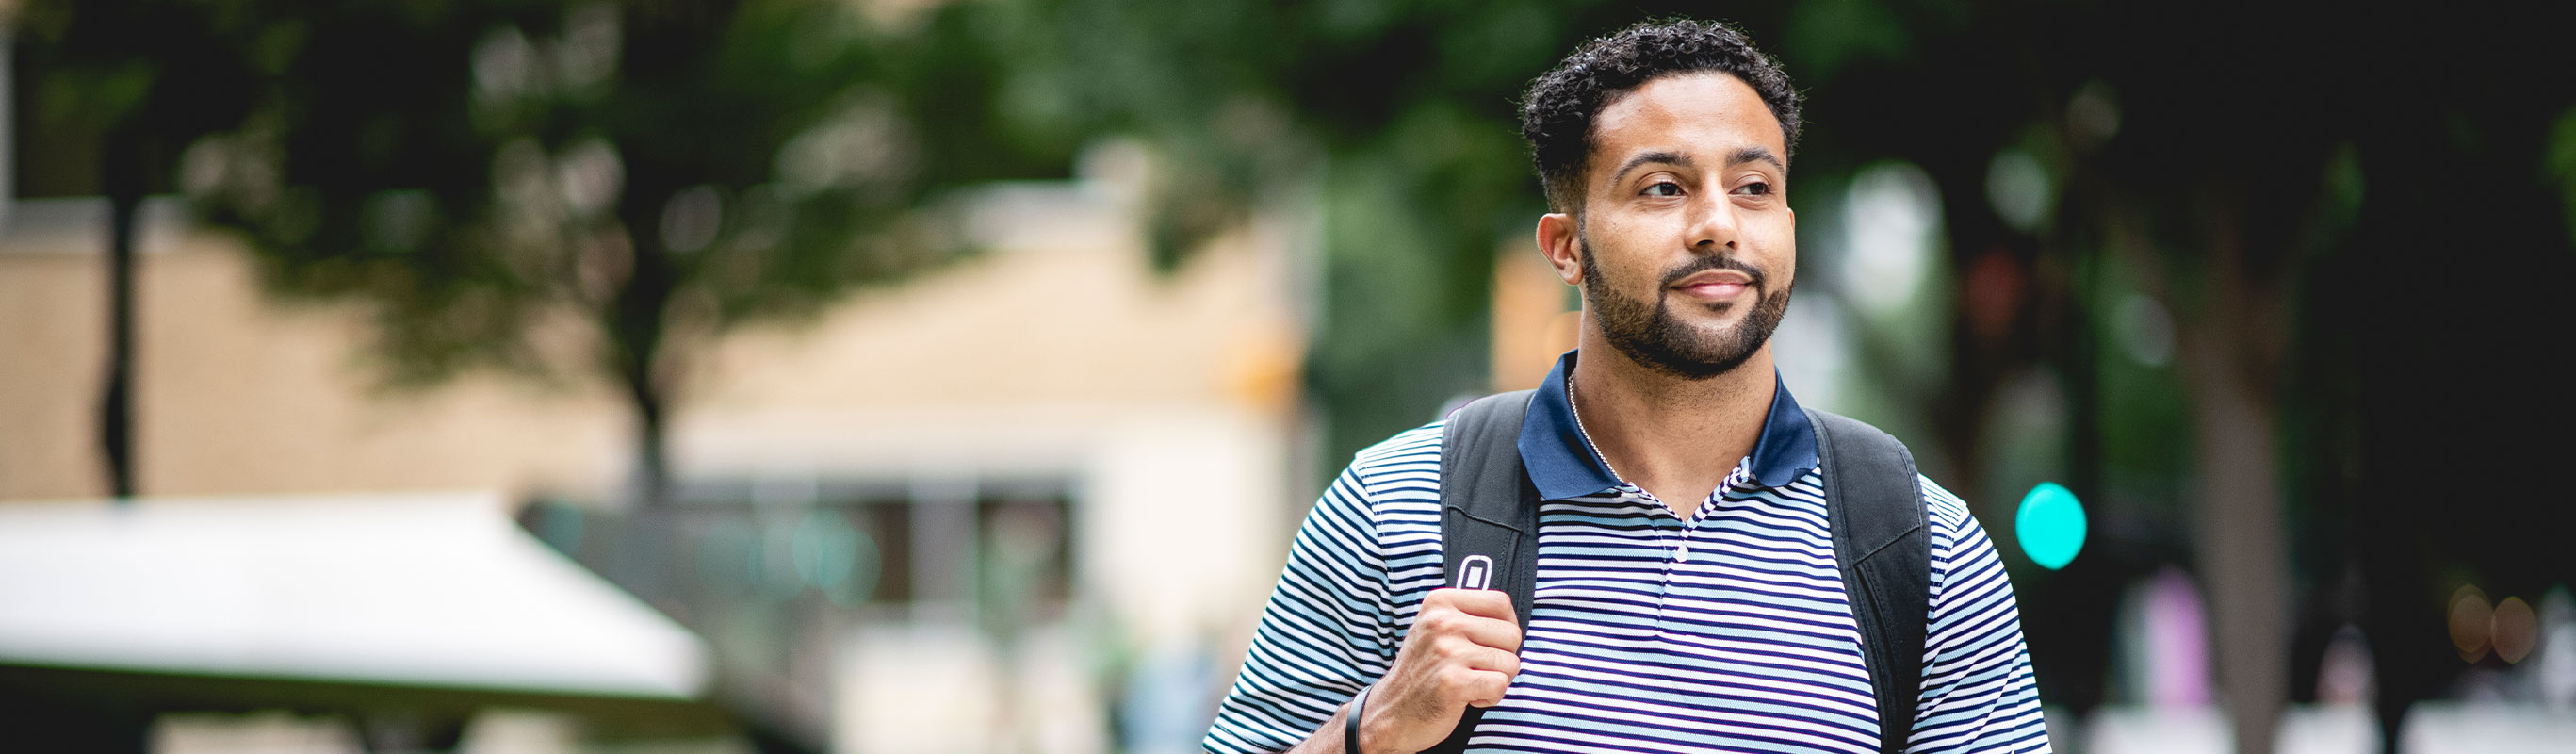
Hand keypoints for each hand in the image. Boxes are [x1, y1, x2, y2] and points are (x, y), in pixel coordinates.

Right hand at [1353, 588, 1521, 753]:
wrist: (1390, 711)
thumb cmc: (1421, 670)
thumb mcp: (1434, 627)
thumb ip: (1467, 614)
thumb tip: (1511, 617)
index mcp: (1440, 602)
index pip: (1501, 602)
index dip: (1507, 625)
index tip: (1491, 643)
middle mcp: (1442, 622)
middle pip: (1512, 634)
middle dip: (1503, 657)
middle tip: (1475, 668)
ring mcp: (1447, 652)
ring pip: (1511, 662)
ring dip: (1496, 679)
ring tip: (1468, 682)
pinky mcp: (1453, 682)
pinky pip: (1500, 685)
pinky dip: (1490, 697)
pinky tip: (1467, 697)